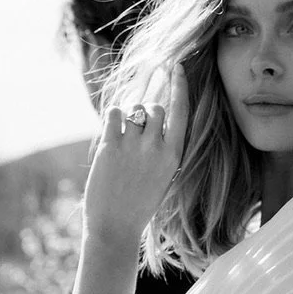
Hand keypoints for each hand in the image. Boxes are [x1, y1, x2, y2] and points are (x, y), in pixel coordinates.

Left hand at [82, 64, 188, 247]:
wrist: (116, 227)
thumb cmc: (139, 203)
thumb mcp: (163, 175)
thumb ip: (162, 147)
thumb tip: (153, 114)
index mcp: (174, 155)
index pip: (181, 111)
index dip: (180, 86)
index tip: (178, 67)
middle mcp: (157, 147)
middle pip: (155, 108)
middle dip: (146, 112)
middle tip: (136, 131)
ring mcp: (134, 146)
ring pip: (134, 109)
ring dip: (128, 117)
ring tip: (122, 141)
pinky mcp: (111, 146)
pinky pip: (114, 113)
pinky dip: (112, 118)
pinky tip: (111, 135)